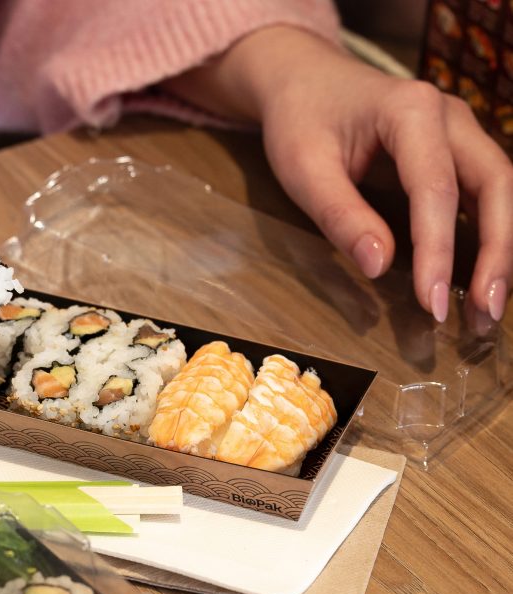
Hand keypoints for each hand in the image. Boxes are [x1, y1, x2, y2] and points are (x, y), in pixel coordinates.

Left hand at [164, 26, 511, 322]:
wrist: (302, 81)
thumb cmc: (299, 120)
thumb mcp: (302, 167)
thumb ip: (340, 215)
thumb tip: (380, 267)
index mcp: (410, 110)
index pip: (435, 189)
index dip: (439, 251)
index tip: (432, 304)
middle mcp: (449, 116)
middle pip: (495, 185)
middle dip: (496, 253)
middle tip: (482, 314)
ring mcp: (458, 131)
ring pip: (500, 190)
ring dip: (501, 250)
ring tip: (485, 309)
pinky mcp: (455, 151)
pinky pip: (485, 194)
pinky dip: (488, 236)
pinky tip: (479, 278)